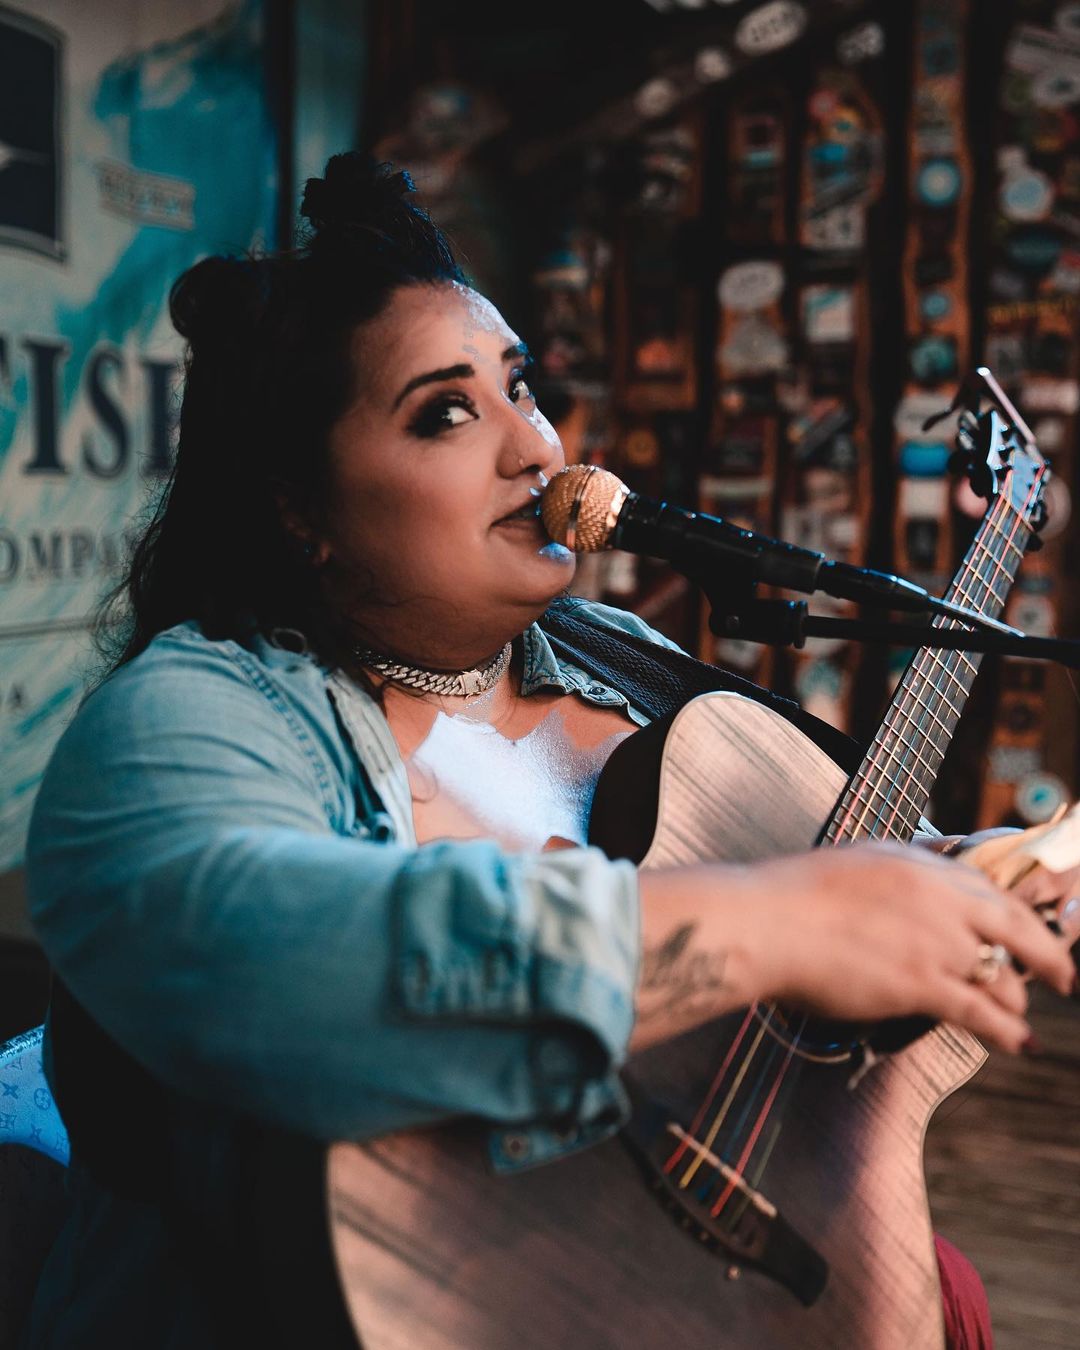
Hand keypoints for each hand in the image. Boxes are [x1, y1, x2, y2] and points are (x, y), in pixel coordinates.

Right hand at [738, 842, 1074, 1053]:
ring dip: (1015, 1000)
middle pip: (1017, 930)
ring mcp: (935, 942)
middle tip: (1062, 977)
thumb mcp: (859, 861)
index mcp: (923, 866)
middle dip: (1049, 958)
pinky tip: (1020, 1042)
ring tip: (1020, 1016)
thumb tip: (922, 874)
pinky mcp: (922, 984)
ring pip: (1001, 977)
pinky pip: (982, 1012)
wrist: (767, 923)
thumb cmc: (796, 895)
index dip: (1021, 917)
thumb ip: (901, 868)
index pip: (992, 890)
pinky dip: (1008, 1031)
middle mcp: (940, 900)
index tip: (1032, 931)